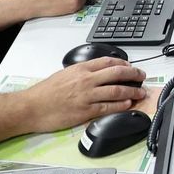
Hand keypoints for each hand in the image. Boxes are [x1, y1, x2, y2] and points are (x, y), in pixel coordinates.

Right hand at [23, 59, 146, 131]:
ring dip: (131, 91)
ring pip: (116, 90)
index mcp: (81, 69)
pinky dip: (120, 105)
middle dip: (133, 74)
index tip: (131, 66)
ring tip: (140, 92)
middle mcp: (86, 80)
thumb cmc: (44, 92)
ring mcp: (87, 96)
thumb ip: (81, 73)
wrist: (32, 107)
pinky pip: (108, 107)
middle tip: (142, 77)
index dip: (124, 63)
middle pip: (117, 73)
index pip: (108, 61)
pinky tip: (128, 104)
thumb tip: (96, 73)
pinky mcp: (85, 111)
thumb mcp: (64, 74)